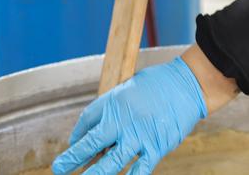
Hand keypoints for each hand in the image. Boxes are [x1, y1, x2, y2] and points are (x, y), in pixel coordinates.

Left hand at [51, 57, 206, 174]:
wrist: (189, 84)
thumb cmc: (158, 84)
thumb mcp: (127, 88)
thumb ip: (110, 109)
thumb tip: (90, 131)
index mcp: (115, 103)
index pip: (86, 122)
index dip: (76, 137)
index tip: (71, 147)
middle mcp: (123, 121)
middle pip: (91, 144)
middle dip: (73, 159)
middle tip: (59, 169)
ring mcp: (140, 136)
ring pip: (111, 164)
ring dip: (95, 174)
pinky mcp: (157, 147)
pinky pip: (139, 170)